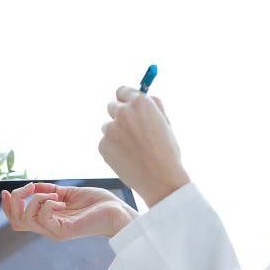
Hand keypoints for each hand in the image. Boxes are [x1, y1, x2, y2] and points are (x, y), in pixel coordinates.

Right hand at [1, 182, 137, 239]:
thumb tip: (33, 186)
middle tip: (29, 188)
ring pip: (25, 219)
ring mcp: (54, 231)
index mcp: (48, 220)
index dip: (7, 206)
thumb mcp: (69, 193)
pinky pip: (43, 218)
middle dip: (14, 201)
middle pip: (15, 221)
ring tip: (52, 193)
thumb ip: (50, 191)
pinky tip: (61, 200)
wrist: (119, 212)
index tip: (6, 190)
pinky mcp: (63, 231)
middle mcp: (48, 228)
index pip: (18, 219)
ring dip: (33, 199)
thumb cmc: (99, 203)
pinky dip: (47, 203)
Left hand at [100, 87, 189, 206]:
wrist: (160, 178)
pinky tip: (127, 158)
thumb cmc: (167, 151)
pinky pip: (105, 143)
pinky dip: (113, 149)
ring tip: (134, 149)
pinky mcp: (103, 145)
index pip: (122, 91)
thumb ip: (154, 106)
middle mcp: (123, 112)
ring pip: (108, 126)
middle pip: (112, 106)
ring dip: (116, 134)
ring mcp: (111, 129)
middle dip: (119, 115)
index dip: (125, 98)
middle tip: (131, 130)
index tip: (125, 104)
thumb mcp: (165, 122)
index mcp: (141, 103)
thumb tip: (145, 95)